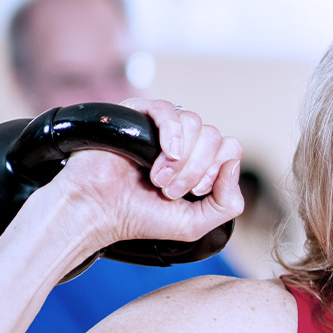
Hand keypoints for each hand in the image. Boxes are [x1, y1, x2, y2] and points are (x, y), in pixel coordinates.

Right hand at [51, 99, 244, 251]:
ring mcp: (161, 127)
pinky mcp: (138, 114)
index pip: (230, 149)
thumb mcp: (197, 223)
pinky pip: (168, 110)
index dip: (218, 171)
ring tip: (158, 180)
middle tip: (170, 191)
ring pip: (196, 124)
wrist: (98, 212)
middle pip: (215, 137)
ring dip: (181, 159)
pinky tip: (165, 154)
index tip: (194, 193)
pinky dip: (173, 133)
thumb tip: (234, 163)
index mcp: (200, 162)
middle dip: (197, 170)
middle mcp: (184, 141)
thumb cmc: (142, 218)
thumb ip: (228, 202)